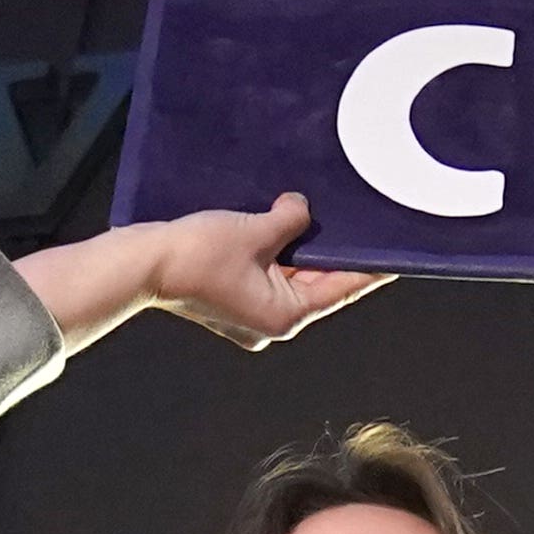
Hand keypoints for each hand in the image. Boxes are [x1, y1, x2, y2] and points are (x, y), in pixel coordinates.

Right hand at [10, 195, 394, 356]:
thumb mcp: (254, 230)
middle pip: (314, 285)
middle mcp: (269, 323)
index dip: (367, 268)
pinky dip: (274, 254)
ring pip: (287, 279)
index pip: (339, 289)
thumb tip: (301, 210)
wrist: (141, 265)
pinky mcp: (228, 300)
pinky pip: (263, 275)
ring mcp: (247, 315)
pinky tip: (279, 226)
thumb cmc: (195, 255)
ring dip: (298, 251)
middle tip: (356, 226)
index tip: (393, 255)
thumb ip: (288, 220)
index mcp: (284, 316)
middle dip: (329, 254)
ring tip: (317, 220)